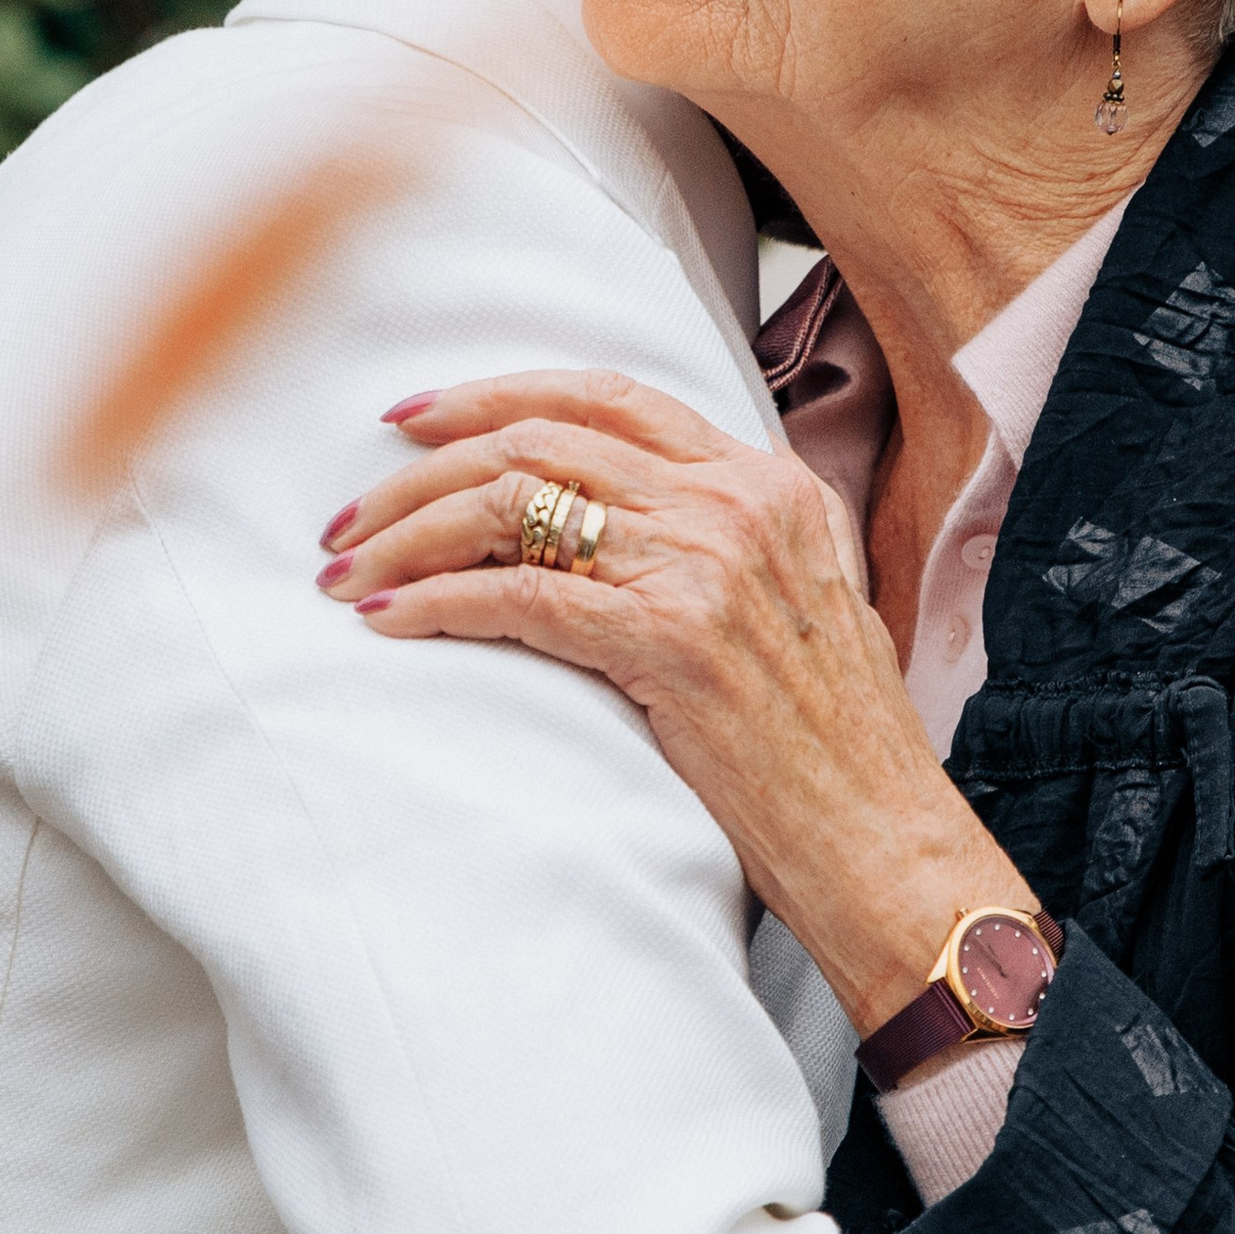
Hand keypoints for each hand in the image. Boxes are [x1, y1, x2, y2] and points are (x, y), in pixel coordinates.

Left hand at [317, 370, 1027, 1038]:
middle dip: (422, 467)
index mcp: (766, 482)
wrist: (885, 838)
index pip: (607, 397)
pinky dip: (435, 601)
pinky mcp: (670, 641)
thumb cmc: (834, 744)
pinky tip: (389, 620)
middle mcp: (735, 504)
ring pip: (512, 505)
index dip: (496, 394)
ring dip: (408, 533)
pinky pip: (517, 596)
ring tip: (349, 570)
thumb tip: (605, 516)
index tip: (414, 416)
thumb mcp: (800, 601)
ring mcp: (705, 567)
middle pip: (540, 439)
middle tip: (351, 511)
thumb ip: (723, 539)